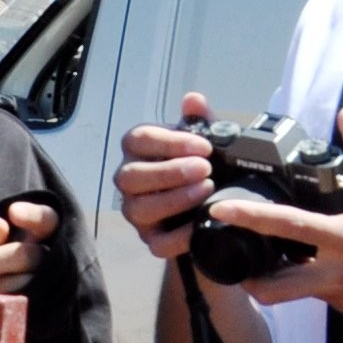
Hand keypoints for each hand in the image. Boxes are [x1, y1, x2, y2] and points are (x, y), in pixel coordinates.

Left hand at [0, 198, 54, 296]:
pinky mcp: (40, 305)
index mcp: (45, 232)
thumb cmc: (4, 251)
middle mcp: (52, 256)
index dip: (31, 215)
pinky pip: (16, 305)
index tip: (12, 211)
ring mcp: (49, 283)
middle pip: (25, 256)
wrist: (21, 284)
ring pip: (21, 284)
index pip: (45, 219)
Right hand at [116, 91, 222, 264]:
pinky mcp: (150, 240)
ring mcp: (137, 212)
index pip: (138, 140)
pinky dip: (179, 236)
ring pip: (139, 209)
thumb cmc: (202, 166)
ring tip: (206, 190)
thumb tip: (193, 100)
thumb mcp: (205, 142)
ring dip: (174, 199)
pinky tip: (200, 223)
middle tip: (205, 169)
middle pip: (130, 176)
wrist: (213, 206)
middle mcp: (129, 181)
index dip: (169, 142)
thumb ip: (200, 122)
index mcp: (138, 150)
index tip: (203, 146)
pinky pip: (157, 243)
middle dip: (169, 172)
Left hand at [215, 113, 342, 327]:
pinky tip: (332, 261)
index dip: (250, 219)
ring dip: (282, 276)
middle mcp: (340, 275)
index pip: (288, 228)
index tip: (221, 211)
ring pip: (296, 292)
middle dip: (248, 277)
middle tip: (237, 254)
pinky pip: (322, 293)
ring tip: (281, 253)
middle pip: (273, 289)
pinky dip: (316, 278)